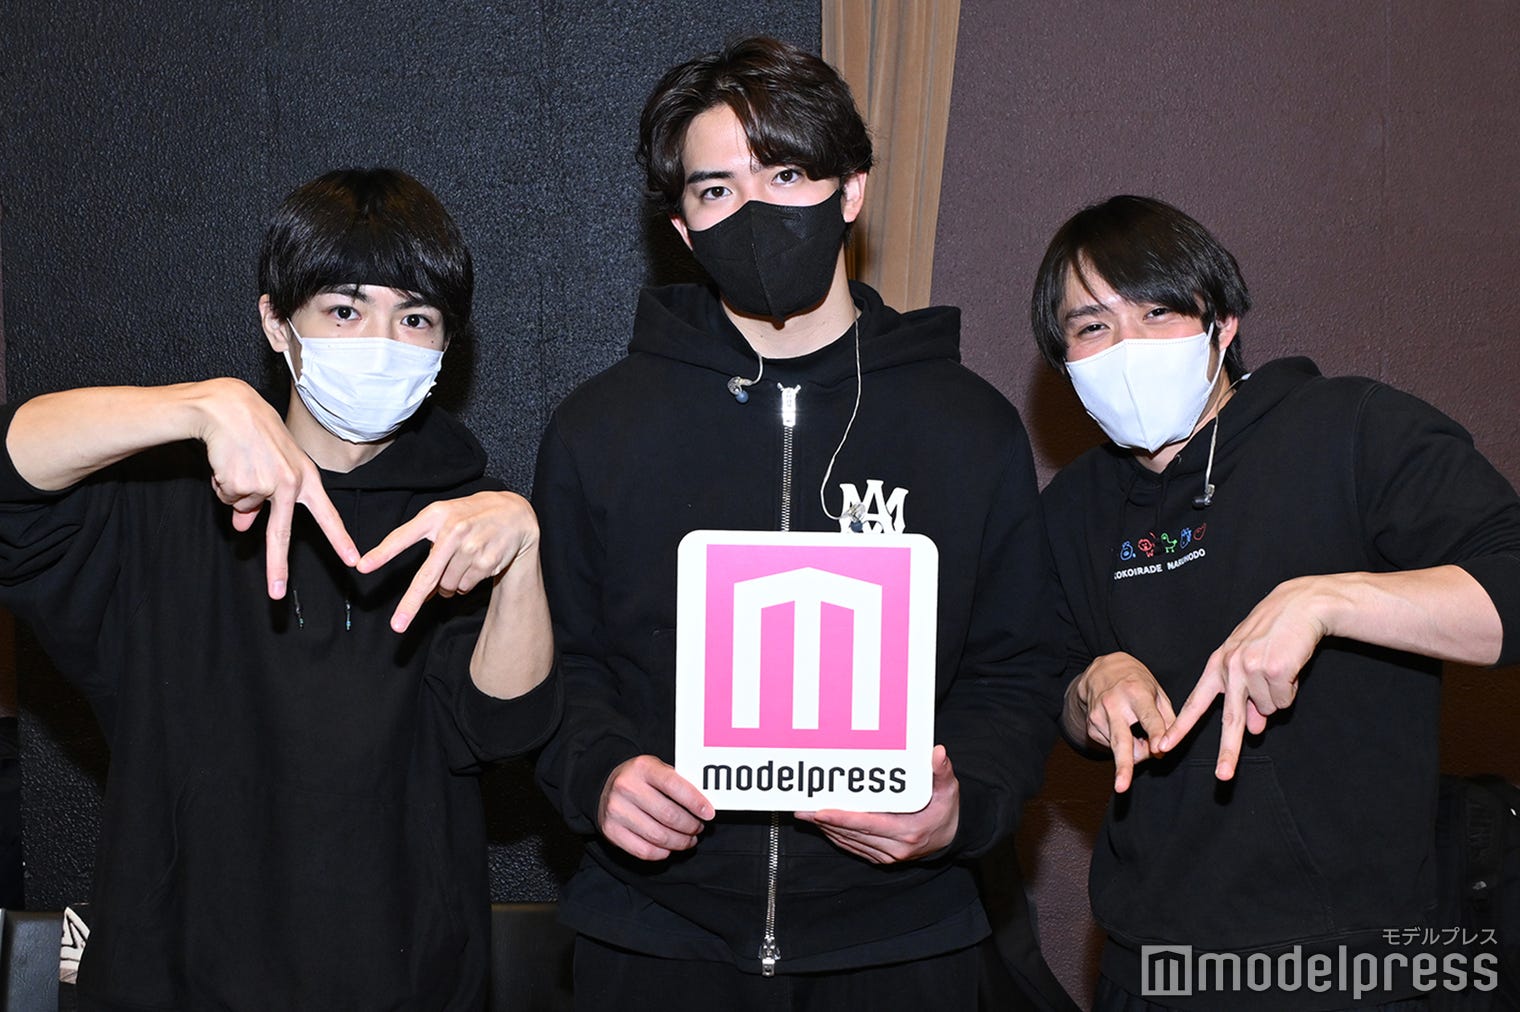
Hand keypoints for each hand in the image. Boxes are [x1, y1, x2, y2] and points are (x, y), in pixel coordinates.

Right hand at [196, 379, 357, 596]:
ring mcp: (266, 484)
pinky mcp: (242, 482)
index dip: (340, 539)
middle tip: (276, 595)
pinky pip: (227, 496)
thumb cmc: (256, 436)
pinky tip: (228, 461)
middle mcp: (290, 484)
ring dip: (234, 489)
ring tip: (239, 461)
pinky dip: (222, 482)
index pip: (327, 514)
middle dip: (277, 566)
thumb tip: (243, 529)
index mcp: (306, 479)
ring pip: (242, 507)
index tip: (354, 562)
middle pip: (280, 533)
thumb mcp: (271, 465)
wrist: (231, 408)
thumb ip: (263, 500)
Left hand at [356, 491, 538, 632]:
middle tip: (397, 625)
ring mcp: (471, 547)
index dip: (382, 553)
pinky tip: (476, 564)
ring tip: (461, 561)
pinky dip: (466, 583)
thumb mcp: (446, 519)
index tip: (362, 567)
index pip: (403, 537)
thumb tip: (423, 594)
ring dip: (449, 584)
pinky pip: (465, 586)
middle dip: (410, 604)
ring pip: (448, 586)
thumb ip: (428, 548)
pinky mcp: (487, 561)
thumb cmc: (471, 517)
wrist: (515, 514)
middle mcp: (452, 530)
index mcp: (435, 515)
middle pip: (426, 576)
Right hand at [598, 755, 713, 860]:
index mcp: (643, 767)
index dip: (695, 802)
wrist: (604, 785)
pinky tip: (669, 848)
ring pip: (658, 836)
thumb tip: (705, 806)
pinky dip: (662, 853)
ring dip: (680, 842)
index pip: (674, 785)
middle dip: (691, 826)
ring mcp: (616, 810)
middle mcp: (626, 787)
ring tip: (689, 839)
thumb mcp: (658, 769)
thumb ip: (679, 782)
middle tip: (699, 828)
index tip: (709, 813)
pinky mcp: (610, 830)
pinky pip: (643, 850)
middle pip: (669, 815)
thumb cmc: (641, 779)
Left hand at [794, 745, 958, 863]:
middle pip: (854, 834)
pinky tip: (824, 826)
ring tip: (806, 815)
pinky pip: (855, 847)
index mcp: (910, 830)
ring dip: (827, 829)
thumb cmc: (946, 808)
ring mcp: (889, 855)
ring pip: (851, 842)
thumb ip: (941, 771)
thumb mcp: (948, 788)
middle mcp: (897, 847)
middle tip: (802, 810)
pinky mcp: (883, 858)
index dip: (843, 819)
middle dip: (826, 822)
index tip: (821, 811)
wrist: (953, 835)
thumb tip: (937, 752)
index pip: (869, 824)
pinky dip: (838, 836)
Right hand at [1072, 653, 1175, 792]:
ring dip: (1136, 751)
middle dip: (1123, 766)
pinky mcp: (1091, 728)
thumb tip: (1162, 751)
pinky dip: (1125, 745)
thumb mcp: (1158, 692)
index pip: (1149, 718)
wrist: (1101, 671)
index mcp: (1135, 692)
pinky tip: (1124, 728)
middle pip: (1121, 741)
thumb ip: (1167, 720)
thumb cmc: (1136, 682)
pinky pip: (1113, 748)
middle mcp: (1113, 705)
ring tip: (1138, 732)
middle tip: (1122, 788)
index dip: (1156, 735)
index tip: (1159, 749)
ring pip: (1121, 750)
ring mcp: (1099, 718)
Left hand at [1159, 576, 1328, 779]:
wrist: (1296, 606)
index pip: (1194, 702)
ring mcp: (1250, 668)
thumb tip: (1254, 730)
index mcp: (1216, 666)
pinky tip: (1289, 666)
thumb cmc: (1271, 636)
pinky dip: (1290, 690)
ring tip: (1279, 668)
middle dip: (1227, 751)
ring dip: (1278, 696)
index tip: (1163, 747)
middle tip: (1223, 777)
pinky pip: (1284, 700)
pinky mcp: (1273, 670)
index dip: (1179, 727)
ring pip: (1268, 709)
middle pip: (1228, 719)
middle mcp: (1228, 668)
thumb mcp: (1251, 664)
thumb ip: (1247, 698)